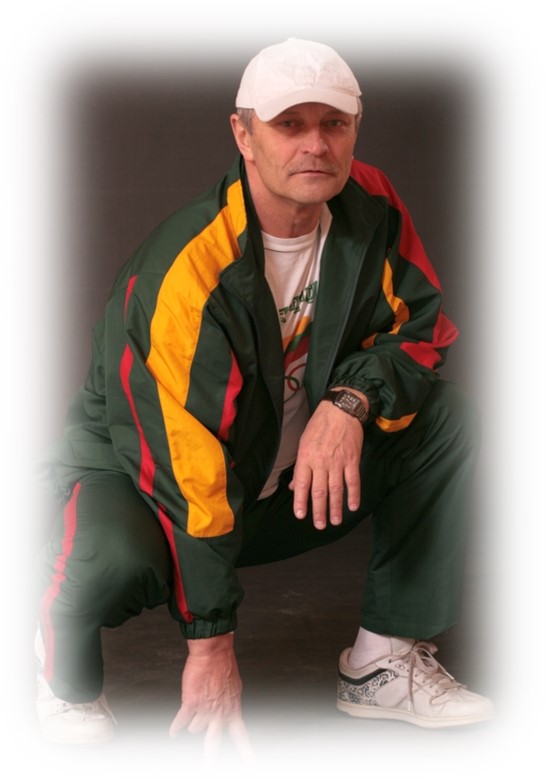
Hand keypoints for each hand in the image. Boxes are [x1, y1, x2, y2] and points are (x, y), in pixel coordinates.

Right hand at [169, 633, 253, 764]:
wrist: (213, 651)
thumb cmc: (223, 664)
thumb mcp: (234, 687)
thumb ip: (229, 702)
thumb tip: (227, 708)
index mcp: (233, 708)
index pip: (241, 735)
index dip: (246, 752)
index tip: (250, 764)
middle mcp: (220, 712)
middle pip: (214, 742)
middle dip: (211, 759)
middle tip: (210, 769)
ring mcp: (205, 709)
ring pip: (195, 728)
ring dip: (193, 721)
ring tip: (195, 711)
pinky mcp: (191, 703)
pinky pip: (181, 721)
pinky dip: (176, 727)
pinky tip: (174, 732)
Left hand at [289, 389, 364, 528]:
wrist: (341, 410)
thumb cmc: (319, 425)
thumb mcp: (304, 442)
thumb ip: (300, 466)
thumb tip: (293, 486)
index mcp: (306, 457)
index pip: (302, 484)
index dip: (301, 501)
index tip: (301, 515)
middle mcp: (321, 461)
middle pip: (319, 491)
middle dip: (319, 510)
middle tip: (319, 525)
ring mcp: (338, 461)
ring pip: (336, 489)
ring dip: (335, 507)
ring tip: (335, 521)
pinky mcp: (352, 459)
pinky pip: (353, 481)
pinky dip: (353, 495)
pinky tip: (353, 506)